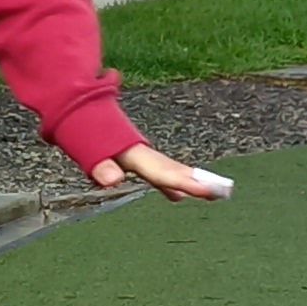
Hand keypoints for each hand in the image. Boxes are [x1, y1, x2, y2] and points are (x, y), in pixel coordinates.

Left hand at [93, 141, 228, 201]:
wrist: (83, 109)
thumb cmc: (85, 133)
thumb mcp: (90, 151)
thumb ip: (101, 167)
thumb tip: (113, 181)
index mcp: (135, 153)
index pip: (163, 172)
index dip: (184, 182)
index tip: (206, 189)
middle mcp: (145, 153)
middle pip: (175, 170)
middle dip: (198, 181)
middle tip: (223, 191)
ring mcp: (144, 155)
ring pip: (172, 170)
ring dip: (191, 182)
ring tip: (214, 193)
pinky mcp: (139, 158)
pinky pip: (161, 172)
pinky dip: (172, 182)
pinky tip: (177, 196)